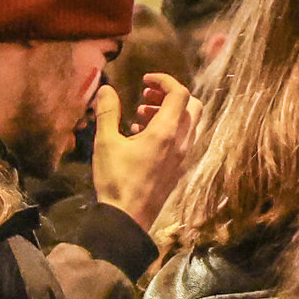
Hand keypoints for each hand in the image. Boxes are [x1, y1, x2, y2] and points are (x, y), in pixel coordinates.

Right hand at [88, 69, 187, 228]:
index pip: (179, 93)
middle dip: (170, 94)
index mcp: (166, 132)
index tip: (145, 80)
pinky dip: (170, 129)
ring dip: (170, 112)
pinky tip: (143, 137)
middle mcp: (181, 142)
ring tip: (141, 115)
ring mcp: (183, 157)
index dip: (164, 80)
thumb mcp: (106, 143)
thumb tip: (106, 89)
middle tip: (146, 96)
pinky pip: (183, 140)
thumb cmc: (116, 180)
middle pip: (192, 105)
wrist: (127, 219)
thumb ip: (107, 112)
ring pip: (190, 123)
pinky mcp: (179, 169)